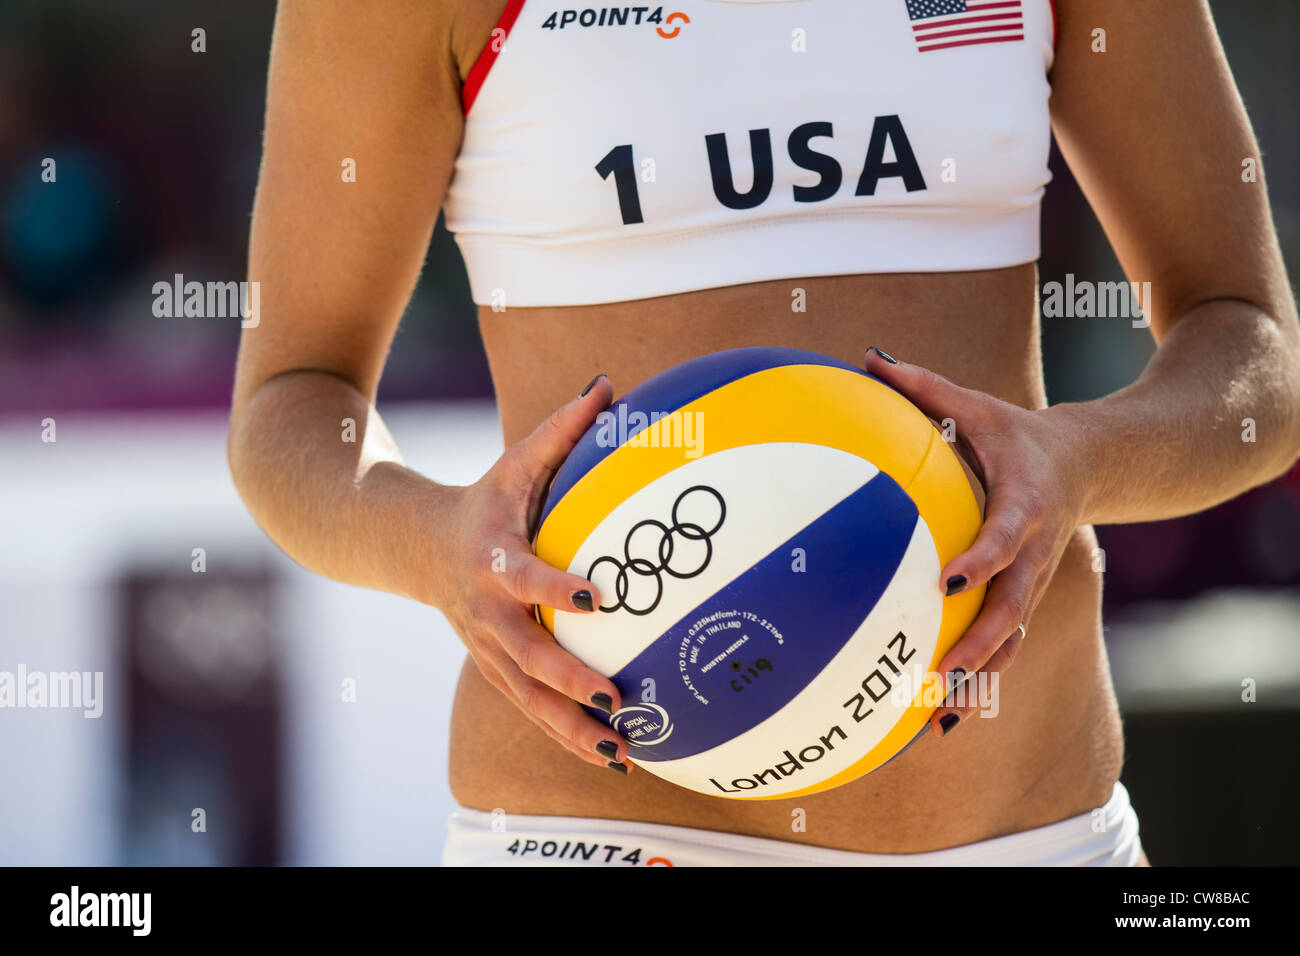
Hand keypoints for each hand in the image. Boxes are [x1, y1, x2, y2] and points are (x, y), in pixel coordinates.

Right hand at [436, 374, 632, 773]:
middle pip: (526, 654)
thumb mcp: (515, 463)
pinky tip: (608, 756)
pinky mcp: (493, 668)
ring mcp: (486, 647)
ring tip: (621, 752)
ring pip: (527, 697)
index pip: (526, 576)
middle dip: (569, 679)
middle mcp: (487, 611)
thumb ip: (560, 430)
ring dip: (570, 727)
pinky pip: (529, 708)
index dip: (557, 587)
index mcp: (495, 559)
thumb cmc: (484, 500)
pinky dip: (563, 734)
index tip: (598, 597)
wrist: (415, 546)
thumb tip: (608, 383)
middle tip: (616, 697)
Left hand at [863, 348, 1090, 738]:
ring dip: (978, 682)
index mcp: (1025, 504)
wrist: (1089, 462)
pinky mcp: (1025, 597)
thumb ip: (925, 385)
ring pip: (1011, 641)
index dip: (982, 560)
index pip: (1007, 538)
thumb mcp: (979, 403)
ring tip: (937, 722)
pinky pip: (1004, 645)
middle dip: (979, 648)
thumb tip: (868, 356)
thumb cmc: (1018, 433)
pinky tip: (941, 718)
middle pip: (1013, 609)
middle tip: (940, 679)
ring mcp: (1033, 581)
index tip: (948, 581)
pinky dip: (980, 681)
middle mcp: (1034, 552)